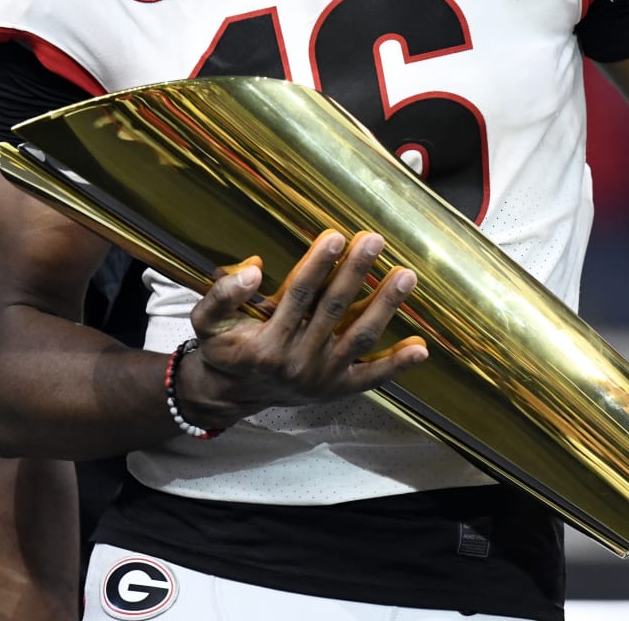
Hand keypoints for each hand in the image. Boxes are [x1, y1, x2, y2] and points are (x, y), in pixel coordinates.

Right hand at [176, 231, 427, 428]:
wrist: (232, 393)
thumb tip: (254, 268)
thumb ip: (223, 293)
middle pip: (333, 309)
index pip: (298, 296)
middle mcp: (297, 362)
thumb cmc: (226, 347)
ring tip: (405, 275)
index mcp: (266, 343)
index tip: (335, 236)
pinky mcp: (339, 389)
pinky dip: (397, 364)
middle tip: (375, 240)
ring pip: (359, 337)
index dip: (318, 265)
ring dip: (385, 306)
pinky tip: (421, 347)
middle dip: (356, 272)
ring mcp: (322, 378)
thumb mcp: (207, 320)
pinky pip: (372, 377)